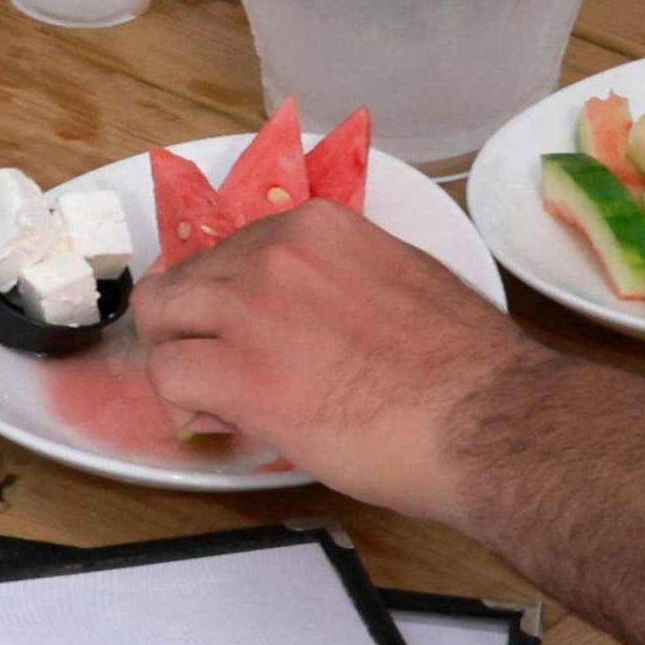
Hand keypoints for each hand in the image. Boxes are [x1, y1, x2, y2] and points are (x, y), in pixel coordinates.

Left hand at [128, 204, 536, 528]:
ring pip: (162, 317)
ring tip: (213, 397)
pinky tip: (220, 420)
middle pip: (187, 277)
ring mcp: (248, 307)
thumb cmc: (464, 364)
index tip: (246, 329)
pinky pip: (169, 376)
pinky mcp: (235, 372)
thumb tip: (320, 308)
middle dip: (192, 322)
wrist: (482, 418)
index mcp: (318, 225)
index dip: (233, 294)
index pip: (237, 248)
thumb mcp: (403, 279)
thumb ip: (344, 277)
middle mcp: (273, 250)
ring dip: (179, 355)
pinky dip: (183, 402)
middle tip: (215, 365)